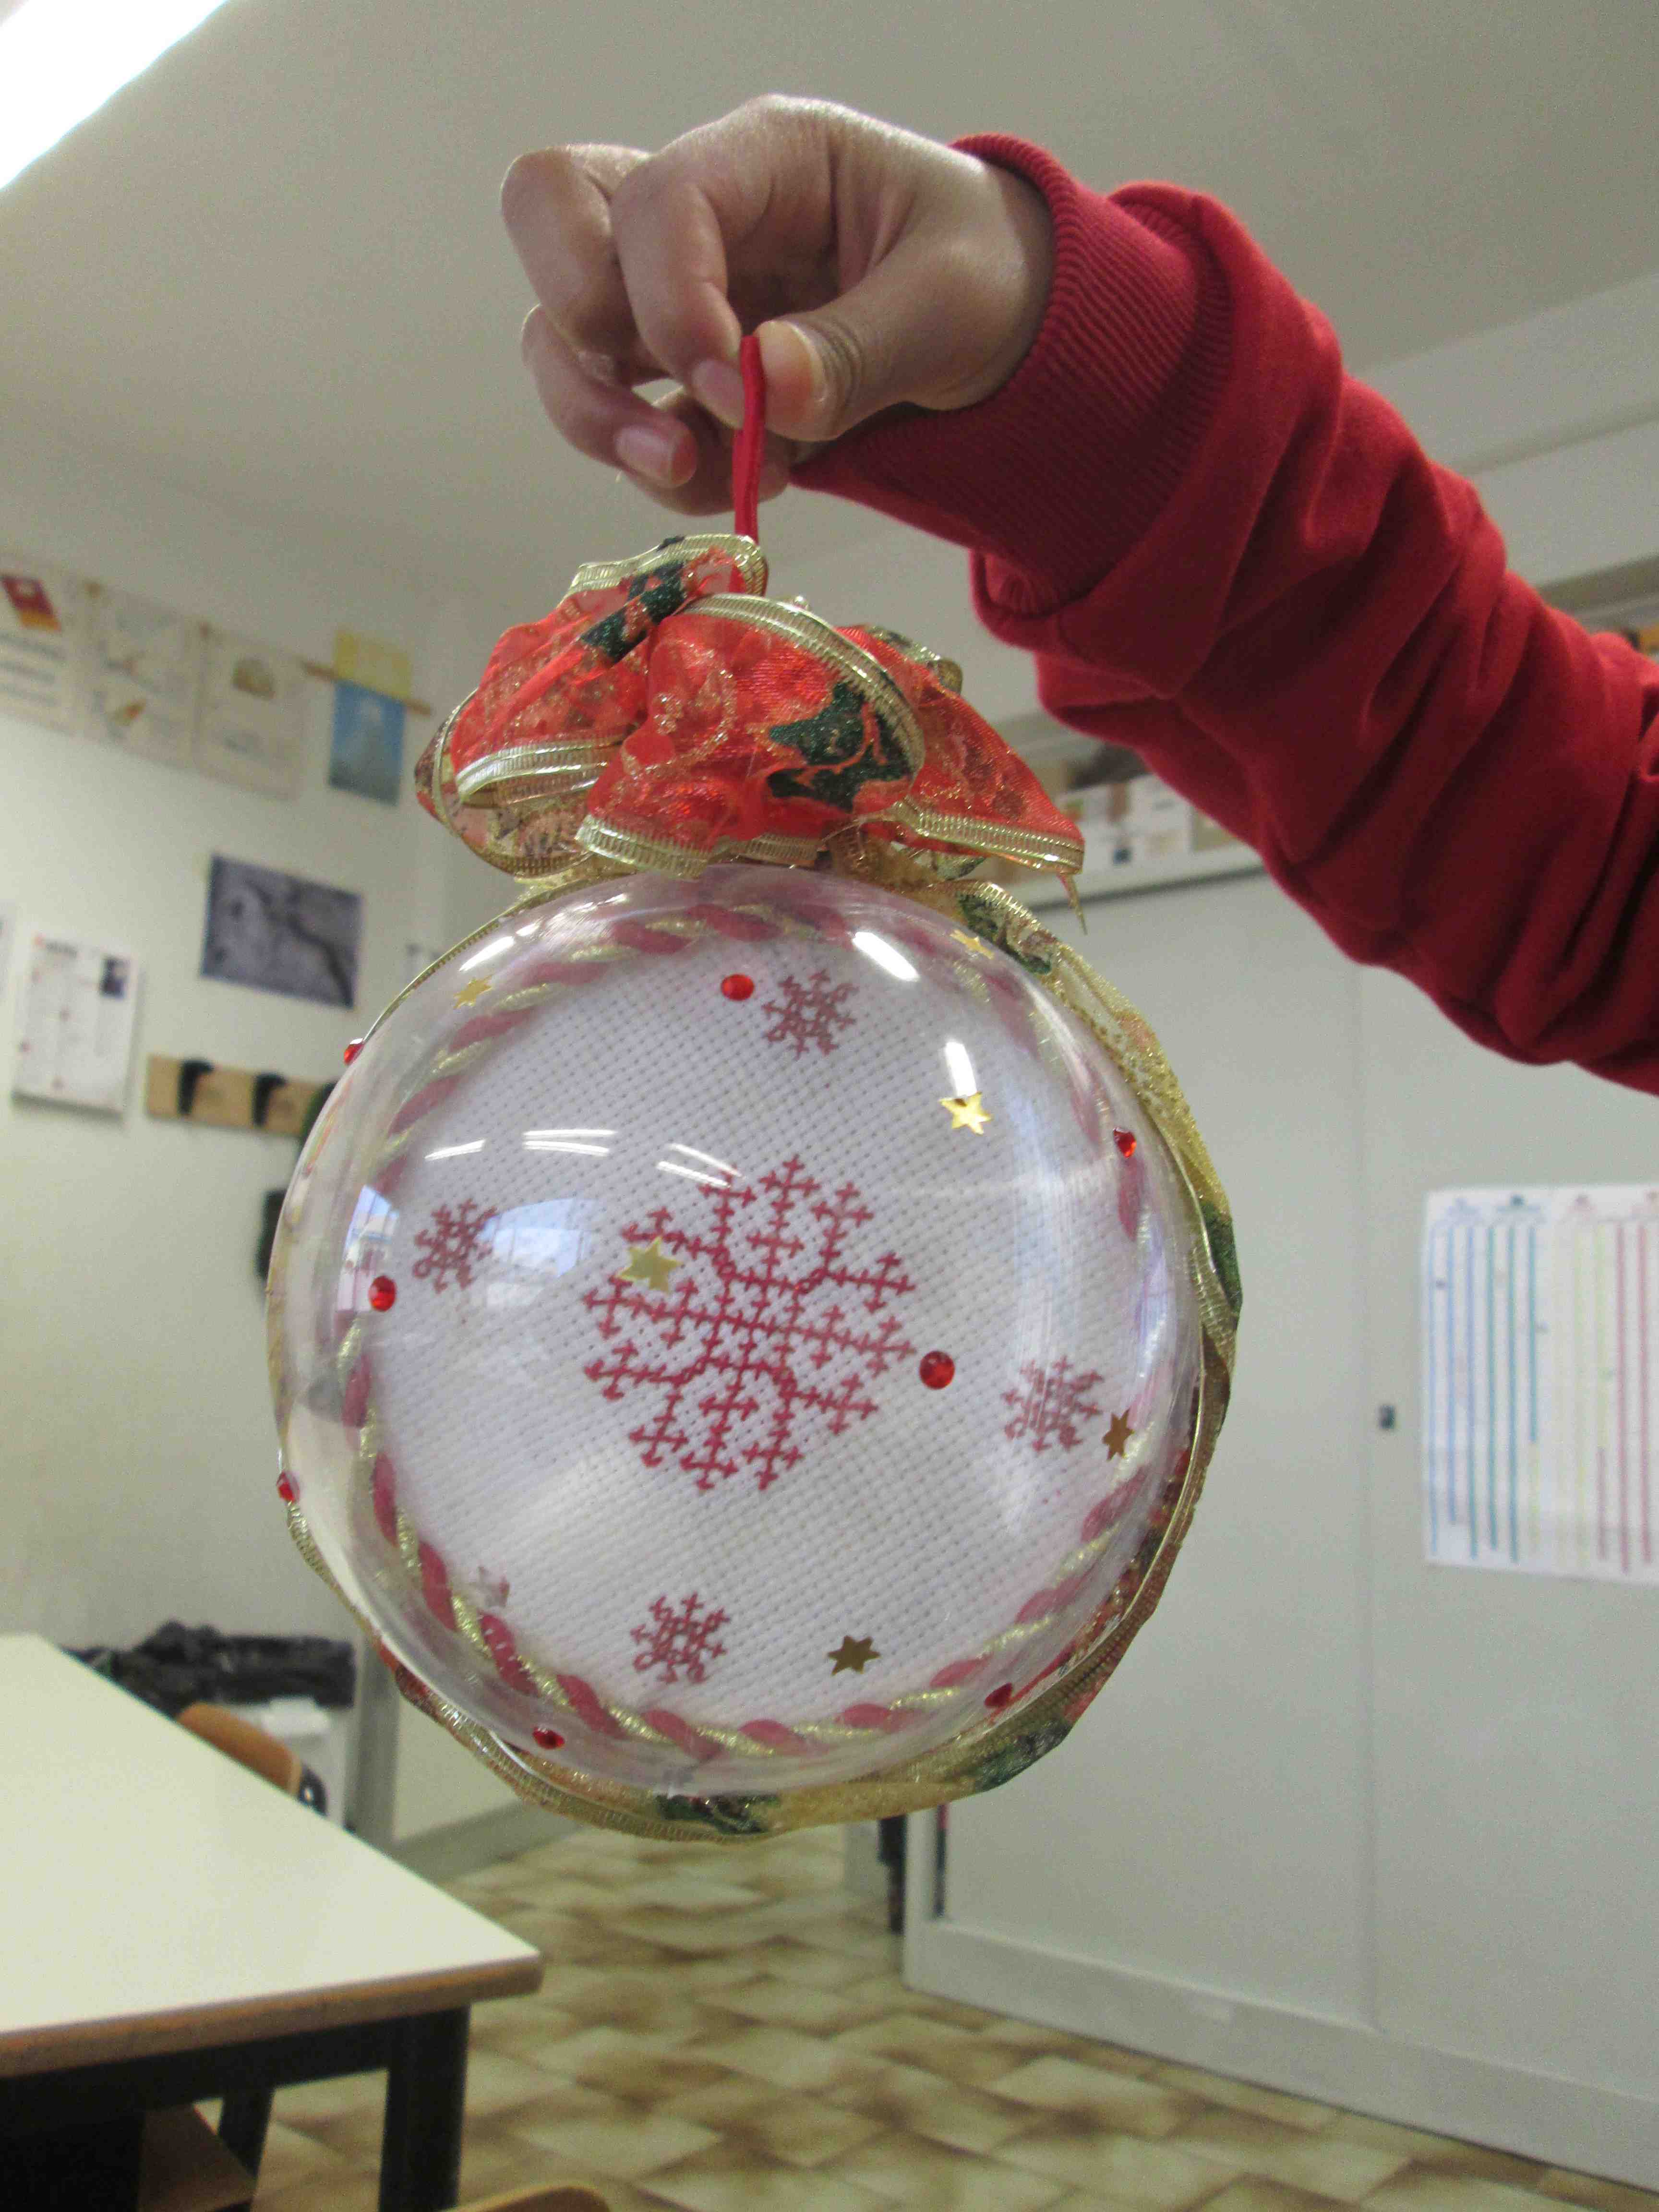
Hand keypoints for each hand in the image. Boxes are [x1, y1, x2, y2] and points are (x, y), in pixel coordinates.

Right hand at [500, 96, 1052, 514]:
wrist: (996, 328)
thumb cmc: (980, 275)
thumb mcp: (951, 300)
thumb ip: (861, 346)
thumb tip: (766, 390)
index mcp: (766, 158)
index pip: (657, 199)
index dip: (671, 301)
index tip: (731, 390)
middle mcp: (696, 213)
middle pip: (546, 217)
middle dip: (579, 334)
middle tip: (665, 426)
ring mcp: (669, 290)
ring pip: (559, 338)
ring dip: (606, 427)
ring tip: (703, 474)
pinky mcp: (673, 372)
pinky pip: (615, 420)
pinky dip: (663, 472)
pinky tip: (743, 479)